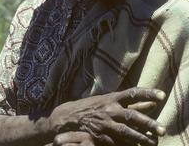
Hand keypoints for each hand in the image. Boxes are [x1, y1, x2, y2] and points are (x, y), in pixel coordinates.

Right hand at [50, 87, 165, 145]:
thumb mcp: (110, 100)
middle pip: (131, 115)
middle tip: (161, 129)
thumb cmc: (93, 106)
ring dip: (141, 137)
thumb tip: (152, 103)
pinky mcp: (101, 136)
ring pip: (126, 131)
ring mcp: (105, 123)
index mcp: (112, 98)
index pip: (132, 93)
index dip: (147, 93)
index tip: (162, 95)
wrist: (70, 116)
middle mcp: (109, 109)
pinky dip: (128, 145)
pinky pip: (117, 142)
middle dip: (147, 122)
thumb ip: (132, 103)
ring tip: (153, 142)